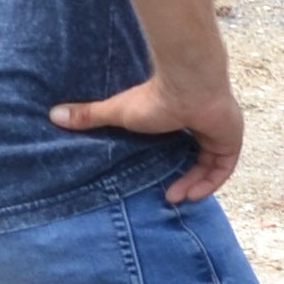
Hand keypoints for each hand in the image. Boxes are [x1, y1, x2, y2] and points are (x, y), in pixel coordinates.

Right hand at [52, 73, 243, 205]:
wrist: (187, 84)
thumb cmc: (154, 97)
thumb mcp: (117, 112)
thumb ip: (89, 116)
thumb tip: (53, 115)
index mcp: (180, 116)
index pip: (181, 143)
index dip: (173, 164)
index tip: (160, 181)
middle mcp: (203, 124)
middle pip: (198, 157)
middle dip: (186, 179)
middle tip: (169, 196)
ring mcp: (219, 131)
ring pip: (212, 164)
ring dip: (196, 184)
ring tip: (176, 198)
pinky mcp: (230, 139)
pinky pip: (223, 167)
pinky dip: (210, 183)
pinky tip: (193, 195)